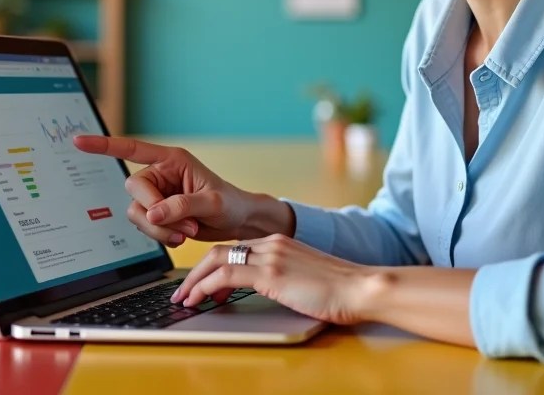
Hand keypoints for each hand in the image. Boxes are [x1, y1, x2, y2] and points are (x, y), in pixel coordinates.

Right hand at [73, 135, 293, 246]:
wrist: (237, 221)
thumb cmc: (230, 203)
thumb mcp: (210, 202)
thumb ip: (181, 205)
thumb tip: (152, 212)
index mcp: (171, 159)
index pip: (132, 149)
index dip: (104, 145)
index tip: (78, 141)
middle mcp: (160, 175)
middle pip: (134, 191)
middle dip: (155, 213)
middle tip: (184, 226)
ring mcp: (156, 195)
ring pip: (136, 213)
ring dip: (159, 228)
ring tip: (186, 233)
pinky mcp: (157, 214)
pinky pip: (144, 226)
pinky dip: (160, 235)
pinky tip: (180, 236)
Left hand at [174, 234, 373, 325]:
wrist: (361, 288)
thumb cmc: (341, 289)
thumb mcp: (306, 277)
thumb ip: (285, 277)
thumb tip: (270, 291)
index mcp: (279, 242)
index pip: (235, 249)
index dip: (212, 267)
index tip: (200, 285)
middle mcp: (271, 243)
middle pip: (219, 251)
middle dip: (195, 272)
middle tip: (182, 292)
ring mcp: (271, 256)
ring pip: (216, 260)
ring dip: (194, 281)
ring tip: (183, 299)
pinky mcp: (272, 273)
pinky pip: (227, 277)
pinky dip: (205, 287)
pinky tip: (198, 300)